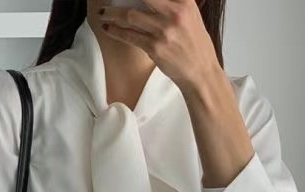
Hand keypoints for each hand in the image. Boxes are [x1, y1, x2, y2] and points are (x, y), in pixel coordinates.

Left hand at [97, 0, 220, 93]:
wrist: (201, 72)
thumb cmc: (194, 43)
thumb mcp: (190, 14)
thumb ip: (173, 3)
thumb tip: (147, 0)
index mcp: (184, 1)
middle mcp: (174, 13)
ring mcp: (164, 31)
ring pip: (130, 15)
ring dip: (112, 13)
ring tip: (104, 12)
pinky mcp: (155, 48)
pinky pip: (130, 36)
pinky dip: (116, 30)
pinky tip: (108, 27)